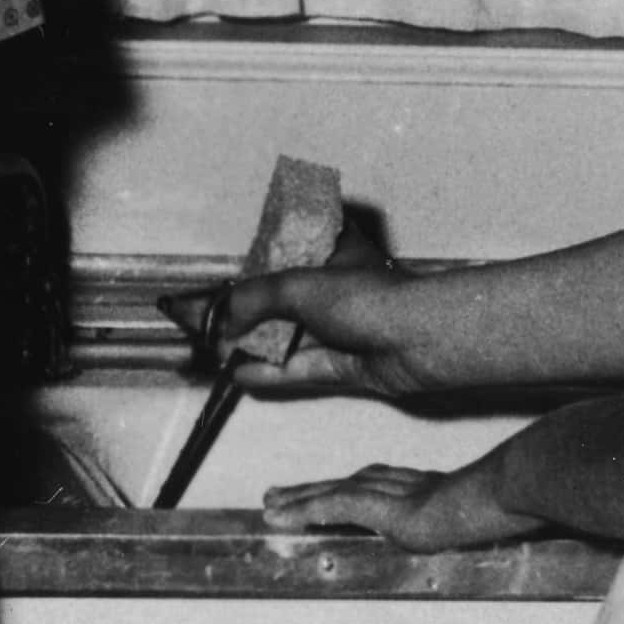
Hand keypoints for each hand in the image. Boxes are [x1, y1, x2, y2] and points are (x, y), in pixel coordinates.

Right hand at [162, 239, 433, 400]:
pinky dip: (270, 370)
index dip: (253, 261)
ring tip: (212, 350)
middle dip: (243, 313)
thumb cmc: (370, 298)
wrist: (420, 342)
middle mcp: (337, 288)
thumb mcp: (300, 286)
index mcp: (333, 252)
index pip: (286, 250)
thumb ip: (255, 299)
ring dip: (251, 344)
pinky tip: (239, 373)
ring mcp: (341, 328)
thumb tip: (221, 319)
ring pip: (287, 336)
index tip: (222, 276)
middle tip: (204, 323)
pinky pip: (299, 366)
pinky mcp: (345, 364)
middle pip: (280, 300)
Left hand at [258, 459, 532, 551]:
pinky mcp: (382, 507)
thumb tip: (481, 531)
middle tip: (276, 494)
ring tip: (269, 505)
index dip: (343, 488)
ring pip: (332, 492)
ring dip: (298, 499)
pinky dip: (303, 510)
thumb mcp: (482, 516)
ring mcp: (391, 493)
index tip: (323, 490)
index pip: (372, 484)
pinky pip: (332, 506)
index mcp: (422, 486)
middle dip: (310, 489)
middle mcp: (400, 482)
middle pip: (344, 483)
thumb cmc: (505, 503)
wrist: (505, 493)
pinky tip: (279, 516)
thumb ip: (468, 521)